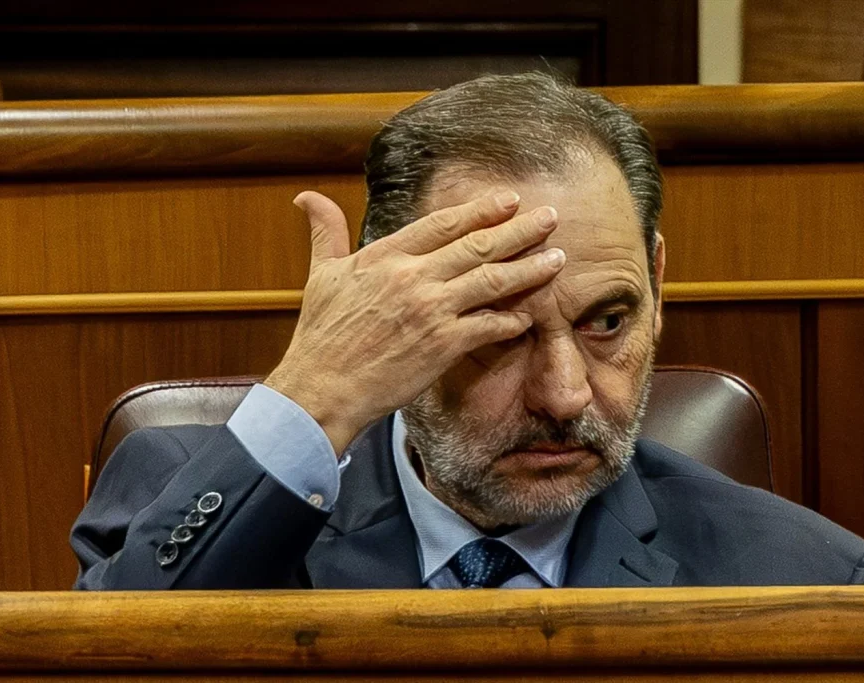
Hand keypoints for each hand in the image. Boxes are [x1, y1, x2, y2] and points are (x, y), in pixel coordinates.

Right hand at [265, 189, 564, 454]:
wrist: (322, 388)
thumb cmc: (321, 336)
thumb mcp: (321, 275)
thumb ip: (325, 232)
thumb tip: (307, 197)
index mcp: (385, 256)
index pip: (442, 224)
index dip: (480, 209)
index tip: (509, 199)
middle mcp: (412, 277)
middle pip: (478, 245)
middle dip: (519, 230)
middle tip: (549, 217)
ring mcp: (430, 311)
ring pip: (492, 281)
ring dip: (528, 268)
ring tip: (556, 258)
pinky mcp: (442, 345)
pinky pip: (488, 326)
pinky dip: (511, 319)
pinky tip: (529, 314)